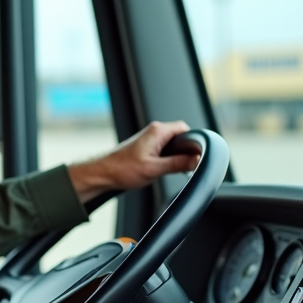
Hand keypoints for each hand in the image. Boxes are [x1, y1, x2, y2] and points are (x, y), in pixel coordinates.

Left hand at [67, 120, 198, 203]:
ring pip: (174, 144)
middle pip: (181, 137)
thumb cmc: (122, 169)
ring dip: (177, 156)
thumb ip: (177, 164)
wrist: (103, 174)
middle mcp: (155, 132)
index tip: (198, 155)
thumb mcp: (154, 169)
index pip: (186, 129)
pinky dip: (170, 159)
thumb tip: (197, 160)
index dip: (194, 142)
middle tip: (187, 165)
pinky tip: (167, 170)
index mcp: (157, 131)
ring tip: (175, 169)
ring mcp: (151, 139)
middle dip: (186, 151)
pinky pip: (166, 150)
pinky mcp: (148, 148)